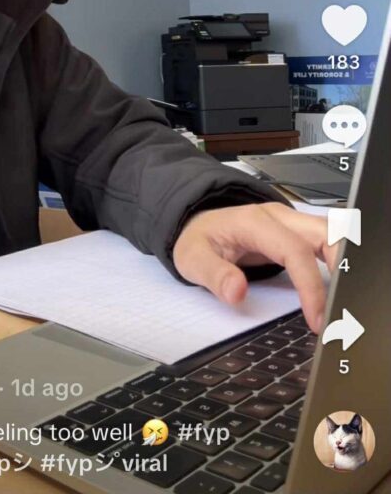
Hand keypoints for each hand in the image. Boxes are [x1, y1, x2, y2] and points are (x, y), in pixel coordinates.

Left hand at [172, 202, 336, 332]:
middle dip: (341, 268)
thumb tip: (237, 293)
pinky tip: (337, 288)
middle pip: (324, 233)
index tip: (316, 319)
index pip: (295, 250)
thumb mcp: (191, 259)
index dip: (310, 286)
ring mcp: (290, 222)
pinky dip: (337, 262)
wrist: (196, 224)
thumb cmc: (197, 239)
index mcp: (254, 222)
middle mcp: (278, 217)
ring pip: (331, 233)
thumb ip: (213, 275)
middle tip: (340, 309)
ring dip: (343, 263)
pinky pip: (325, 241)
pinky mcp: (296, 232)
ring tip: (342, 301)